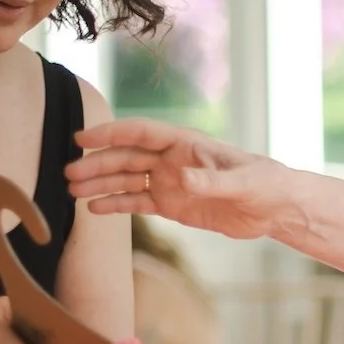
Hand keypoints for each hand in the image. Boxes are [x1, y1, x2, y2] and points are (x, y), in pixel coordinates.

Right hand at [67, 119, 289, 240]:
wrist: (275, 208)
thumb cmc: (264, 184)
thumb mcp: (242, 183)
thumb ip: (212, 181)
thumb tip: (183, 179)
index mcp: (186, 144)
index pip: (140, 133)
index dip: (111, 134)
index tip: (82, 139)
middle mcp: (172, 160)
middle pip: (126, 158)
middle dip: (97, 164)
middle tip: (68, 174)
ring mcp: (169, 182)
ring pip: (127, 180)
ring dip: (100, 185)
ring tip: (72, 192)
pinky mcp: (172, 205)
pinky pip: (137, 202)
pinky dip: (116, 205)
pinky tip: (94, 209)